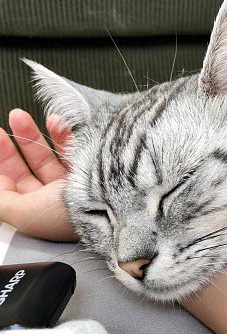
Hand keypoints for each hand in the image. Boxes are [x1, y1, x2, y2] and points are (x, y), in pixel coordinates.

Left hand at [0, 109, 78, 241]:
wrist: (108, 207)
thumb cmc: (67, 216)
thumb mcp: (21, 213)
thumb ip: (2, 201)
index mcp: (37, 210)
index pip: (12, 187)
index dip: (2, 166)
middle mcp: (54, 196)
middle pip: (27, 168)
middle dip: (11, 148)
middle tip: (1, 130)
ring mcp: (72, 180)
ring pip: (48, 154)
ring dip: (32, 134)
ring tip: (20, 117)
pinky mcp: (89, 166)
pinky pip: (72, 147)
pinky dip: (61, 133)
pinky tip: (54, 122)